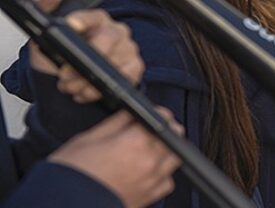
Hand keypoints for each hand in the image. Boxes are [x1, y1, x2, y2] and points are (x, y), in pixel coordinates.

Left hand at [29, 0, 143, 103]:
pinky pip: (122, 78)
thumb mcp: (45, 40)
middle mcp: (116, 32)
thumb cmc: (62, 61)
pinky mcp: (135, 68)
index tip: (70, 26)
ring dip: (86, 80)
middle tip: (64, 73)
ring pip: (112, 63)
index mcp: (97, 21)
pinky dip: (98, 89)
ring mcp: (128, 49)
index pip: (93, 16)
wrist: (72, 84)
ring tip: (70, 85)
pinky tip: (85, 91)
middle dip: (84, 59)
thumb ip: (45, 16)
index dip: (83, 20)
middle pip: (108, 39)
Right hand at [49, 109, 181, 207]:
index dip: (158, 113)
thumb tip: (132, 113)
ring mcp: (151, 182)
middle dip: (167, 129)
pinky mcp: (148, 198)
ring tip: (147, 150)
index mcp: (135, 142)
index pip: (161, 119)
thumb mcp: (88, 138)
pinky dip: (161, 175)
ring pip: (174, 159)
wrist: (62, 204)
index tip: (154, 112)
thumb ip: (117, 122)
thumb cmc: (69, 174)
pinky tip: (146, 172)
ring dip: (166, 151)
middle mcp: (149, 162)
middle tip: (150, 129)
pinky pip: (166, 183)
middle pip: (175, 138)